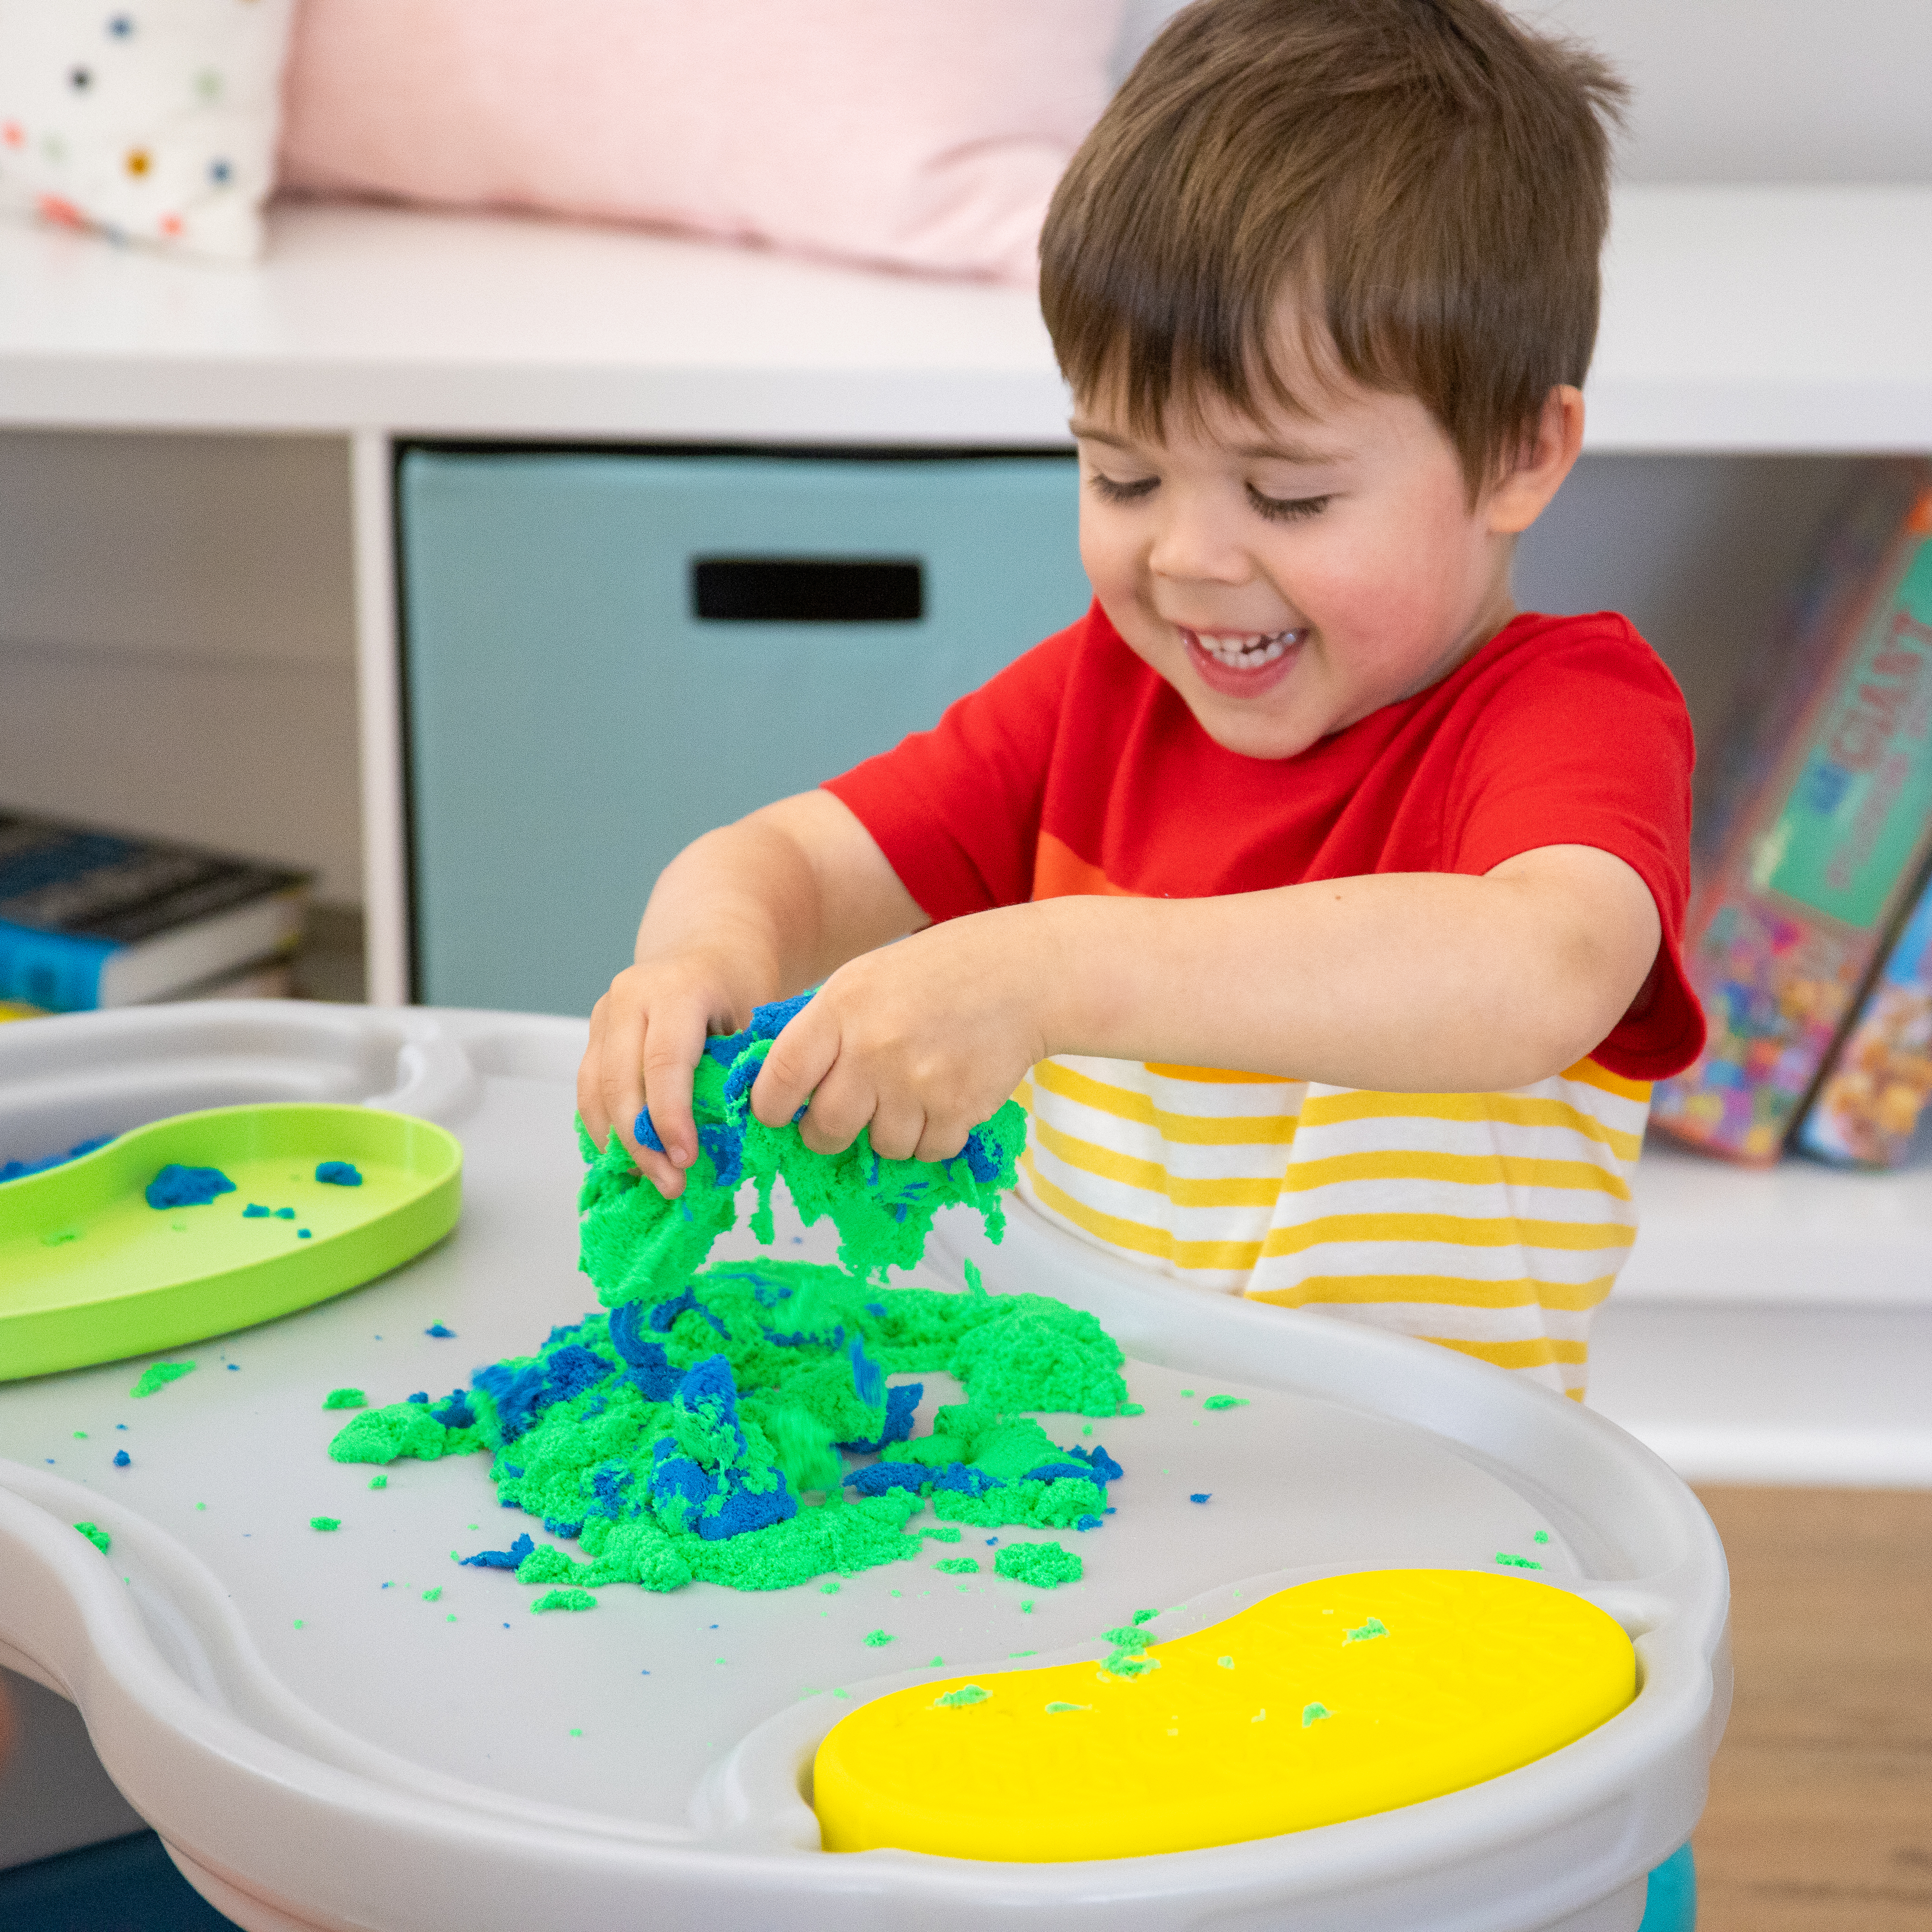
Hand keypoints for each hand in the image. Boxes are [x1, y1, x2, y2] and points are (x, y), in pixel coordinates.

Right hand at [577, 950, 763, 1198]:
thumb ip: (739, 1070)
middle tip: (670, 1183)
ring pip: (595, 1090)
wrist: (710, 948)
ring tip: (652, 1179)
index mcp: (676, 988)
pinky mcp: (593, 1036)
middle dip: (641, 1141)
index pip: (663, 1060)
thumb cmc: (738, 987)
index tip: (685, 1159)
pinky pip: (589, 1091)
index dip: (670, 1115)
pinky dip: (605, 1129)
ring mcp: (604, 1015)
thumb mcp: (754, 1019)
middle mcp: (629, 997)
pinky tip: (630, 1159)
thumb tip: (728, 1140)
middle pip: (620, 1081)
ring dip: (619, 1143)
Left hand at [749, 906, 1050, 1161]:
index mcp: (840, 1008)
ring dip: (888, 1132)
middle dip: (827, 1133)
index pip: (780, 1078)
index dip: (771, 1108)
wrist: (1023, 975)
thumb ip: (822, 1030)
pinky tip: (941, 1099)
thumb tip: (781, 1091)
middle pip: (824, 1129)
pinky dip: (930, 1137)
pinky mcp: (957, 1109)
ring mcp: (916, 1083)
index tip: (780, 1113)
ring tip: (908, 1093)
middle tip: (843, 1117)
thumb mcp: (863, 980)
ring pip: (879, 1146)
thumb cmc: (935, 974)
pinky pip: (925, 1151)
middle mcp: (872, 1049)